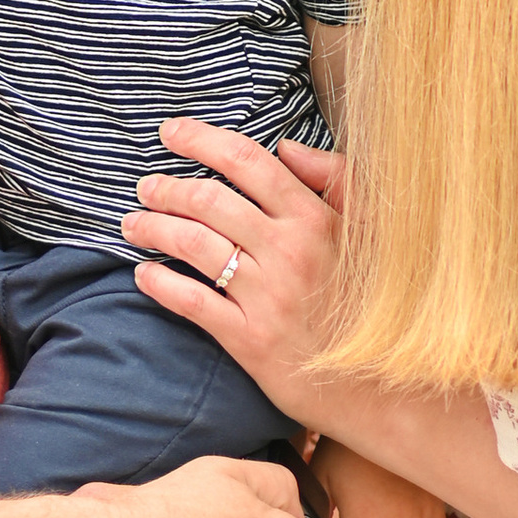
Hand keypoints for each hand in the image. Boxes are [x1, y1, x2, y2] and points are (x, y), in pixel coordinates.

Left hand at [122, 122, 344, 426]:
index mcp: (315, 218)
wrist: (384, 385)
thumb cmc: (373, 302)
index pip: (247, 161)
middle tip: (146, 187)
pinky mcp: (251, 340)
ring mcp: (268, 296)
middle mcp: (289, 251)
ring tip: (134, 224)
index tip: (170, 132)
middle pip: (209, 200)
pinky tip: (144, 274)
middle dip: (167, 188)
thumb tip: (287, 147)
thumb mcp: (371, 232)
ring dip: (154, 228)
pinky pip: (193, 302)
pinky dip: (160, 284)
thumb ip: (335, 179)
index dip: (201, 139)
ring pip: (194, 245)